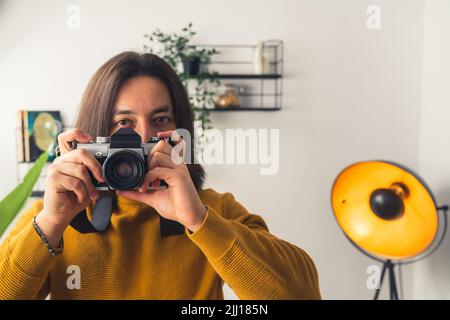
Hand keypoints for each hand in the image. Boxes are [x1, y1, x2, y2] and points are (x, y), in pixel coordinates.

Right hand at [35, 129, 103, 246]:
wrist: (62, 214)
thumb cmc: (76, 197)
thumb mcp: (89, 183)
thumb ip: (94, 173)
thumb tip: (108, 170)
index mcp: (68, 159)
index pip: (67, 137)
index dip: (77, 133)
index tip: (89, 138)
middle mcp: (60, 161)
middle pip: (80, 153)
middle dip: (96, 167)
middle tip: (102, 179)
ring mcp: (54, 169)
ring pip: (80, 170)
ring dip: (90, 185)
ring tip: (93, 195)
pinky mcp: (52, 180)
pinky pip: (75, 182)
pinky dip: (82, 192)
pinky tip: (81, 198)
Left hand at [119, 131, 206, 231]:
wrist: (189, 217)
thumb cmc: (176, 206)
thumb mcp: (152, 197)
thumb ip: (138, 192)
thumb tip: (122, 190)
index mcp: (174, 166)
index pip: (170, 142)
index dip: (163, 136)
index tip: (151, 144)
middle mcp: (178, 164)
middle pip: (160, 146)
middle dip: (148, 158)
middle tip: (146, 174)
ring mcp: (179, 169)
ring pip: (157, 156)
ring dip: (147, 169)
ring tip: (147, 184)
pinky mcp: (179, 176)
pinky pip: (158, 170)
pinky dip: (147, 178)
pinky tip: (146, 188)